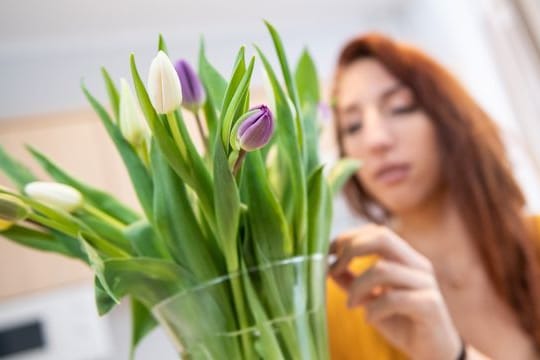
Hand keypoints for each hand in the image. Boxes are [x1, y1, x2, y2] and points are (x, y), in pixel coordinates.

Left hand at [329, 224, 461, 359]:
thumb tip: (329, 268)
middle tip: (333, 269)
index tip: (327, 253)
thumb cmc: (401, 322)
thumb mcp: (370, 299)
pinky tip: (368, 318)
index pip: (376, 232)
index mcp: (405, 258)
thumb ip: (352, 282)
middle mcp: (418, 264)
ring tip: (350, 305)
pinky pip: (395, 298)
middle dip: (351, 249)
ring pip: (383, 268)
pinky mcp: (430, 305)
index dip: (348, 238)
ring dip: (357, 286)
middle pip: (383, 237)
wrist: (434, 353)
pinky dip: (374, 308)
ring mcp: (426, 283)